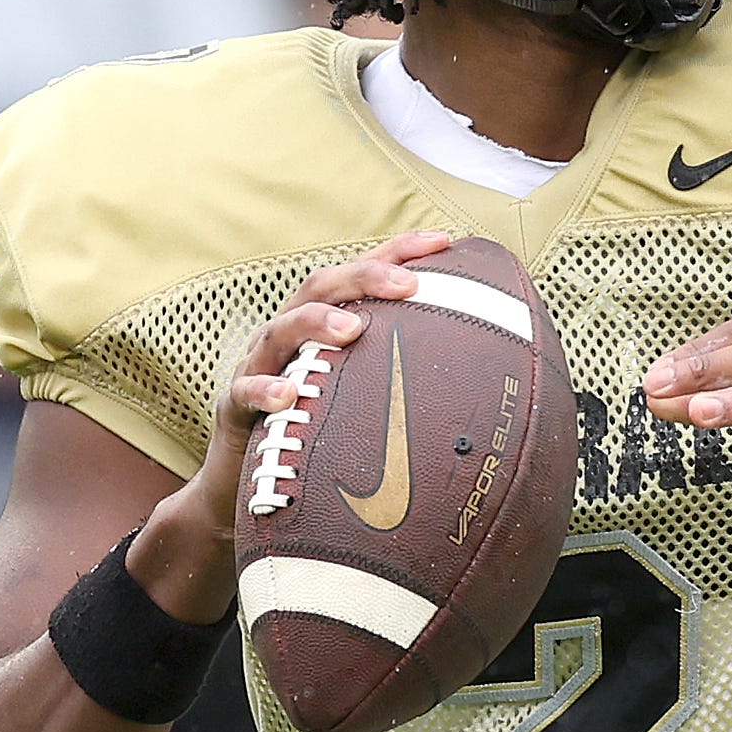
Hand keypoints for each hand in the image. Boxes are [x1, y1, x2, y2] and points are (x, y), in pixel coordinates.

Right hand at [128, 230, 459, 623]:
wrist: (250, 489)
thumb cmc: (322, 435)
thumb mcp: (366, 400)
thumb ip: (410, 381)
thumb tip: (497, 385)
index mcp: (326, 326)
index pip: (361, 274)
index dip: (399, 251)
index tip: (444, 241)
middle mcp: (291, 337)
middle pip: (322, 287)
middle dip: (366, 277)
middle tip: (409, 284)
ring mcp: (259, 368)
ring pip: (280, 329)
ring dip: (316, 323)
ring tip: (352, 329)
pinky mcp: (234, 408)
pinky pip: (244, 393)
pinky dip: (265, 389)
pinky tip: (289, 395)